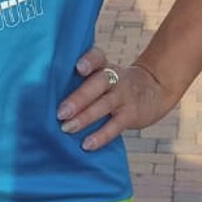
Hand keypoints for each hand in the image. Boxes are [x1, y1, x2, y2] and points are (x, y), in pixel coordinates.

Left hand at [57, 48, 172, 150]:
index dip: (89, 60)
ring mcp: (125, 96)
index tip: (78, 67)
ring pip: (104, 105)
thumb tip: (45, 98)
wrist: (155, 90)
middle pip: (98, 83)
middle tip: (60, 112)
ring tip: (67, 128)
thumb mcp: (105, 75)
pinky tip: (87, 144)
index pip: (98, 57)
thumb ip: (83, 82)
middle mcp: (115, 78)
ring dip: (85, 117)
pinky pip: (115, 126)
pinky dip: (101, 135)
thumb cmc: (116, 84)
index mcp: (105, 66)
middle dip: (79, 98)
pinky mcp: (132, 114)